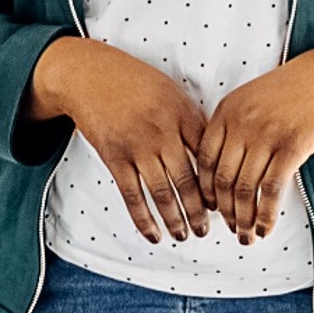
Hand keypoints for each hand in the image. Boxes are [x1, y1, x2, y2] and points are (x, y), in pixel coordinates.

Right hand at [30, 36, 217, 242]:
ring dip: (175, 219)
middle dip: (199, 211)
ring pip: (162, 192)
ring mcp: (137, 146)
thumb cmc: (135, 82)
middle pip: (188, 180)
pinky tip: (153, 235)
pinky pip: (132, 195)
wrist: (90, 76)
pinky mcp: (114, 158)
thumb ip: (191, 121)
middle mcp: (163, 132)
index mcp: (182, 114)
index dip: (217, 185)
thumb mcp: (171, 92)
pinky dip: (144, 219)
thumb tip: (214, 154)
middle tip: (207, 230)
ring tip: (184, 236)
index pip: (208, 157)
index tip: (224, 203)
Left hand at [196, 43, 313, 239]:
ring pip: (246, 189)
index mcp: (226, 111)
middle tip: (231, 229)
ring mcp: (267, 135)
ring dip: (243, 219)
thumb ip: (233, 130)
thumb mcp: (251, 101)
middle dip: (225, 211)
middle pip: (223, 179)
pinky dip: (266, 214)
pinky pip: (272, 189)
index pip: (204, 160)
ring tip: (246, 236)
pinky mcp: (292, 147)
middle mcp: (242, 123)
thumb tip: (222, 177)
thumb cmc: (290, 93)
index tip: (212, 208)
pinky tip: (265, 228)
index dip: (206, 190)